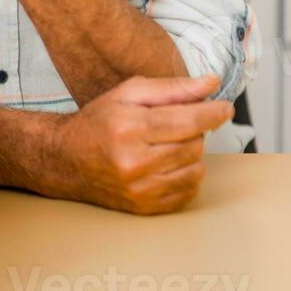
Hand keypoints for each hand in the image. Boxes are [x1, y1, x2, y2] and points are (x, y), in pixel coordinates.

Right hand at [52, 74, 233, 214]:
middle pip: (194, 145)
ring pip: (196, 170)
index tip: (224, 107)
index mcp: (129, 128)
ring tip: (169, 144)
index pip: (188, 121)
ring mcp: (140, 189)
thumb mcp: (128, 94)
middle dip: (195, 131)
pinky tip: (168, 164)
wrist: (66, 159)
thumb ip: (171, 88)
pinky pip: (187, 192)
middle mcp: (134, 162)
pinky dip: (186, 176)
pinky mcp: (144, 207)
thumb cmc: (97, 123)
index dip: (213, 113)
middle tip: (178, 124)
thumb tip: (210, 83)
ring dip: (192, 155)